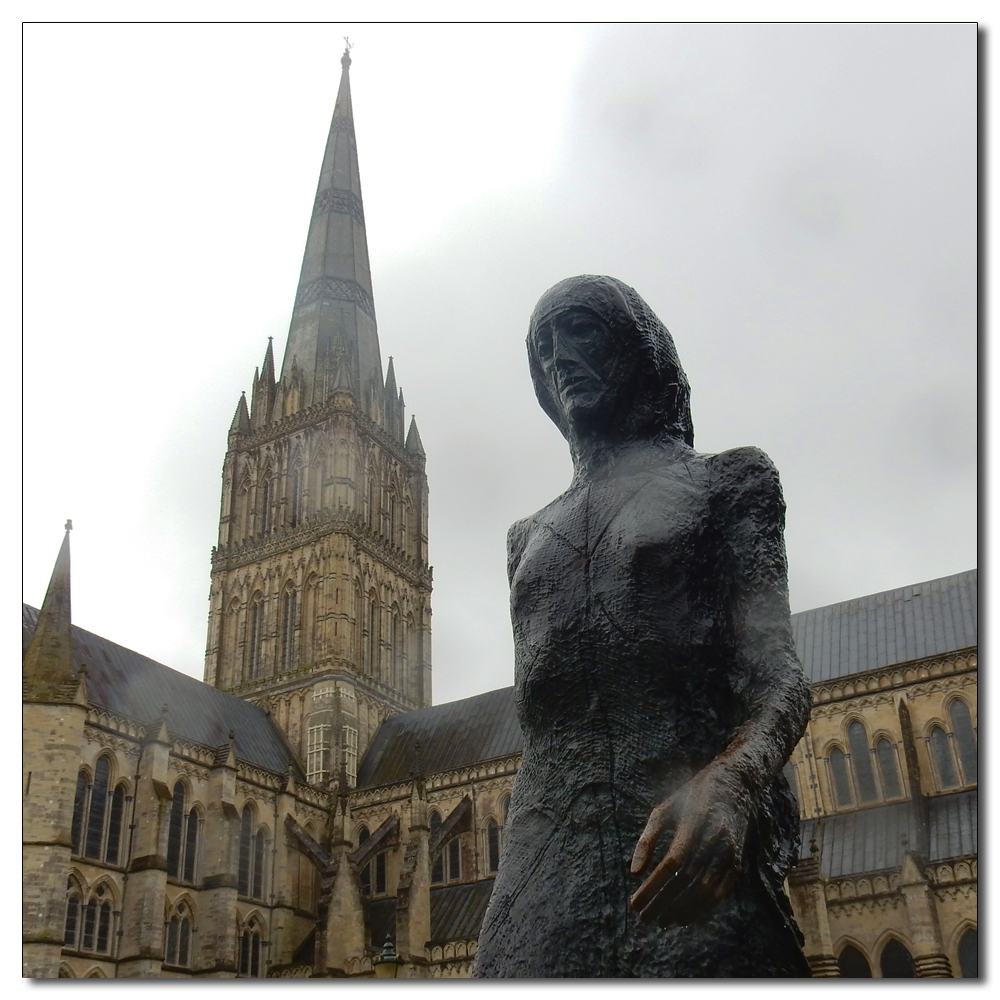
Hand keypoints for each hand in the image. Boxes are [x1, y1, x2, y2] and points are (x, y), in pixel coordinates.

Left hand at [629, 761, 750, 927]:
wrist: (736, 784)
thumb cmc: (691, 796)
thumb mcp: (664, 809)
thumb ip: (647, 839)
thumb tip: (634, 873)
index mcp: (694, 821)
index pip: (672, 863)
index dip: (653, 886)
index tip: (635, 903)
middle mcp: (715, 839)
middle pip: (686, 881)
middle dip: (662, 903)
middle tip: (644, 918)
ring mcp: (729, 853)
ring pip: (704, 891)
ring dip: (681, 910)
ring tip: (661, 921)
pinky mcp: (738, 863)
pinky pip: (720, 893)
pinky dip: (701, 909)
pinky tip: (684, 917)